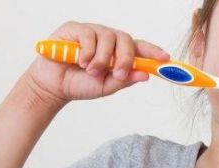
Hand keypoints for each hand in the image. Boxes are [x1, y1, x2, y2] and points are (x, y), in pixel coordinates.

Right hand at [23, 22, 170, 106]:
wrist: (53, 86)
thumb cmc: (81, 84)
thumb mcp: (106, 87)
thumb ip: (124, 80)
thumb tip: (145, 75)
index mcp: (118, 52)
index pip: (139, 47)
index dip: (153, 51)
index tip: (165, 58)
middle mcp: (107, 40)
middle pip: (126, 39)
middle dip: (125, 57)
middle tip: (118, 73)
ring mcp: (91, 32)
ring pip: (107, 36)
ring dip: (102, 58)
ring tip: (91, 71)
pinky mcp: (74, 29)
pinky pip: (88, 34)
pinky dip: (87, 51)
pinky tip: (81, 62)